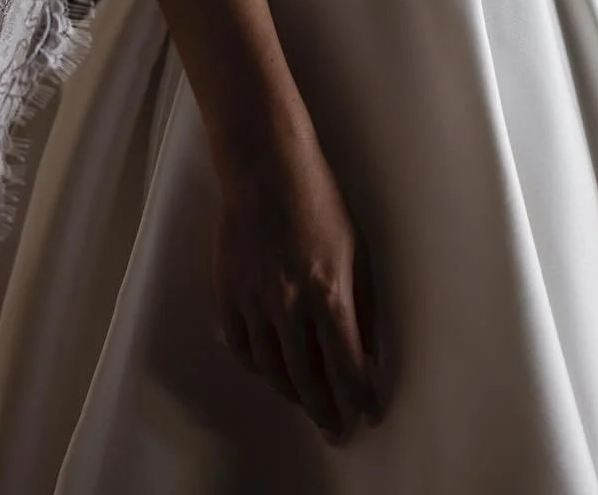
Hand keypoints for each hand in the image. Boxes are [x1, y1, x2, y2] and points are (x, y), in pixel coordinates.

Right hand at [212, 108, 385, 442]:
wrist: (267, 169)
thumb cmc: (320, 201)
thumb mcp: (357, 249)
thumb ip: (363, 304)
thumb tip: (369, 349)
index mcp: (328, 292)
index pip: (347, 364)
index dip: (358, 395)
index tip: (366, 412)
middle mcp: (290, 305)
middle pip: (308, 378)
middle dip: (325, 409)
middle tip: (335, 428)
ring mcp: (254, 301)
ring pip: (272, 369)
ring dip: (293, 394)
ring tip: (307, 404)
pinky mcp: (228, 294)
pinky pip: (242, 348)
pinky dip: (258, 367)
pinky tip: (272, 372)